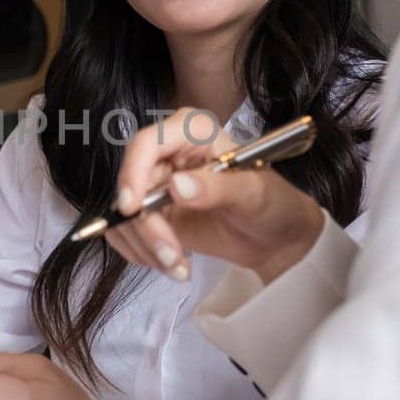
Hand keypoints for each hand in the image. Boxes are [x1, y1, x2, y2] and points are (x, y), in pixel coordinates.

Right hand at [108, 107, 326, 283]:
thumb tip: (177, 186)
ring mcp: (156, 184)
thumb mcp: (254, 194)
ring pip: (126, 214)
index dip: (133, 173)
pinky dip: (142, 253)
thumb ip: (218, 188)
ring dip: (146, 247)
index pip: (148, 144)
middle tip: (171, 257)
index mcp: (192, 132)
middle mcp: (168, 153)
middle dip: (147, 228)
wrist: (274, 235)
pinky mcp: (151, 213)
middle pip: (132, 185)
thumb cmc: (272, 203)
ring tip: (179, 267)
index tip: (131, 209)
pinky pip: (126, 232)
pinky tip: (172, 265)